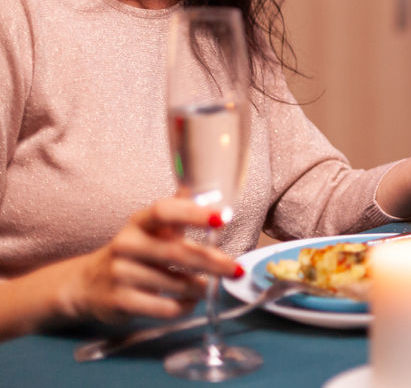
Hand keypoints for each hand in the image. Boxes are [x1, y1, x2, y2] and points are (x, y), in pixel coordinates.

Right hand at [59, 197, 239, 324]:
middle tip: (235, 268)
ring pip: (176, 284)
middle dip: (212, 262)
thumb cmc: (133, 252)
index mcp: (138, 222)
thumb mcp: (151, 228)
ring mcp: (120, 274)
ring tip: (208, 286)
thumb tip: (210, 191)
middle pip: (177, 252)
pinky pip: (165, 307)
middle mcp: (126, 244)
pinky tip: (188, 302)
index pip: (164, 211)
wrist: (87, 284)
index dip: (194, 213)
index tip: (224, 217)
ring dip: (200, 288)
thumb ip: (179, 210)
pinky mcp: (120, 302)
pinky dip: (184, 306)